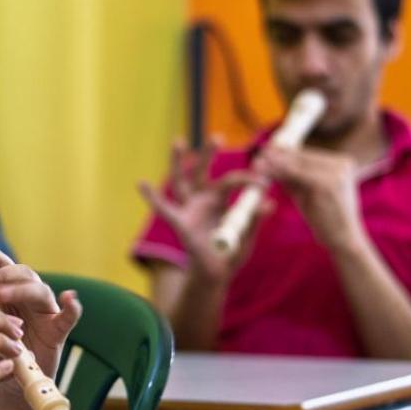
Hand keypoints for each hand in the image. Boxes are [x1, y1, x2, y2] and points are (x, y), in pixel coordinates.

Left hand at [0, 249, 80, 385]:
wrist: (10, 379)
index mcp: (7, 288)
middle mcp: (27, 294)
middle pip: (19, 270)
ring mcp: (44, 310)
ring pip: (39, 288)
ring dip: (20, 288)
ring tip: (1, 296)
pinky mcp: (57, 330)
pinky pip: (69, 316)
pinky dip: (72, 306)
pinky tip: (69, 298)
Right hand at [137, 137, 267, 283]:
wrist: (216, 273)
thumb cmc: (232, 253)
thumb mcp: (247, 237)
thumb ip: (255, 220)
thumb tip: (269, 203)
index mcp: (221, 200)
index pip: (231, 182)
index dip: (246, 181)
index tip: (263, 182)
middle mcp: (203, 199)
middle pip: (202, 171)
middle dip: (208, 153)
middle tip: (217, 137)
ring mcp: (189, 209)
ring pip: (181, 181)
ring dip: (178, 161)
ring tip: (178, 140)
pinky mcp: (180, 222)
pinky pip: (164, 209)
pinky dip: (152, 197)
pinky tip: (141, 183)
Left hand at [256, 143, 365, 251]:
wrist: (344, 240)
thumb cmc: (326, 220)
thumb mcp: (308, 194)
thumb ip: (293, 178)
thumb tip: (272, 163)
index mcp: (343, 163)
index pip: (309, 155)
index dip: (287, 153)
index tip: (268, 150)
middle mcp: (342, 164)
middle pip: (304, 157)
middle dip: (279, 155)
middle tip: (259, 153)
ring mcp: (336, 172)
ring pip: (298, 164)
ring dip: (276, 162)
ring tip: (257, 162)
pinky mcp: (326, 183)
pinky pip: (296, 174)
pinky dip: (279, 172)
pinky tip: (265, 172)